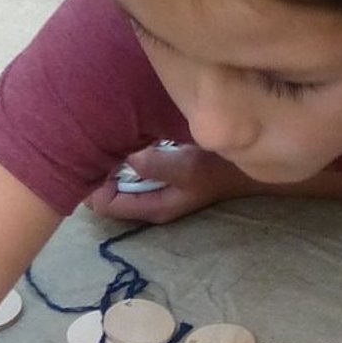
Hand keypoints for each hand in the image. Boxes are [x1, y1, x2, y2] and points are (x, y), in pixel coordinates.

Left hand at [83, 145, 240, 225]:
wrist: (247, 163)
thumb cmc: (220, 168)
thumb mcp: (188, 167)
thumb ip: (154, 165)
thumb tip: (121, 157)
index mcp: (151, 207)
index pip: (103, 204)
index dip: (93, 182)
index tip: (95, 154)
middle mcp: (148, 201)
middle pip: (105, 192)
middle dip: (98, 171)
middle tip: (95, 141)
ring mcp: (153, 187)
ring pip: (116, 179)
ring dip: (111, 160)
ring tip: (108, 135)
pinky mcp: (158, 172)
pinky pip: (129, 166)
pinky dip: (124, 153)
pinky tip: (125, 135)